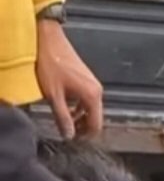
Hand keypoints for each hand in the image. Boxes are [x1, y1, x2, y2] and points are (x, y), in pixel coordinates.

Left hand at [35, 19, 103, 138]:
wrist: (49, 40)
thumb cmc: (51, 64)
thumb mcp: (53, 95)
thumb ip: (62, 118)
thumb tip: (69, 136)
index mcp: (92, 96)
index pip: (96, 125)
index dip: (85, 136)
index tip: (73, 141)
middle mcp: (97, 90)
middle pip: (95, 118)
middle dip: (82, 128)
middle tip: (67, 133)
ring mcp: (93, 83)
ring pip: (91, 109)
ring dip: (80, 118)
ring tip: (64, 122)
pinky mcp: (87, 79)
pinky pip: (87, 99)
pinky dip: (79, 108)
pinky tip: (66, 107)